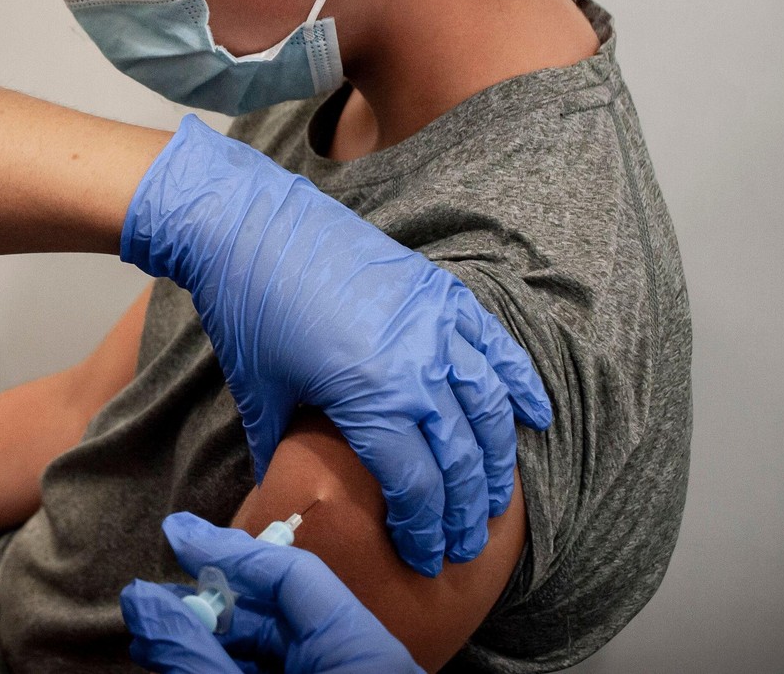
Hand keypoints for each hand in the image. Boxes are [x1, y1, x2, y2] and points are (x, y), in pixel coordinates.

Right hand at [119, 513, 422, 673]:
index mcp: (365, 648)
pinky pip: (276, 669)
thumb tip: (139, 600)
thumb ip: (194, 650)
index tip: (176, 533)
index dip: (228, 548)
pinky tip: (185, 660)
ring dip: (210, 640)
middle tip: (150, 599)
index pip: (292, 570)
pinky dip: (228, 666)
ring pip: (270, 645)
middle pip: (276, 610)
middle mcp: (360, 659)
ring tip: (153, 635)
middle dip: (208, 605)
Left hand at [121, 116, 552, 574]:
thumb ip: (282, 453)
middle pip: (462, 457)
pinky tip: (535, 418)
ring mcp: (435, 323)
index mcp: (370, 397)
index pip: (417, 486)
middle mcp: (416, 363)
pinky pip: (495, 346)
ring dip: (499, 461)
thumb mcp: (260, 394)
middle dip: (468, 511)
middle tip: (466, 545)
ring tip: (495, 500)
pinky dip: (521, 384)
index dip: (426, 530)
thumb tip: (282, 500)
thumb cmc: (248, 310)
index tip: (428, 559)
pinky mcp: (439, 292)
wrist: (249, 224)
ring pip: (491, 409)